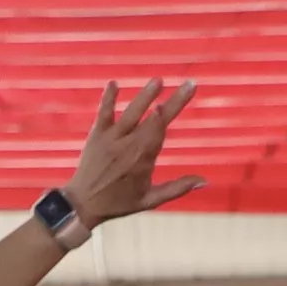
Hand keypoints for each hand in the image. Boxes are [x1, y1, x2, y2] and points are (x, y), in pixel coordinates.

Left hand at [64, 81, 205, 228]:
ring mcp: (111, 140)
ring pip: (131, 115)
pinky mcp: (97, 136)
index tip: (184, 96)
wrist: (81, 204)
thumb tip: (204, 181)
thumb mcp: (149, 200)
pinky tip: (113, 83)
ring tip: (158, 81)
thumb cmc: (118, 203)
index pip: (159, 133)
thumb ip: (177, 189)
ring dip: (145, 97)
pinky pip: (103, 114)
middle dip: (172, 103)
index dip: (169, 115)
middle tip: (189, 84)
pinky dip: (108, 99)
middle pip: (153, 121)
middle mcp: (127, 147)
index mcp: (142, 161)